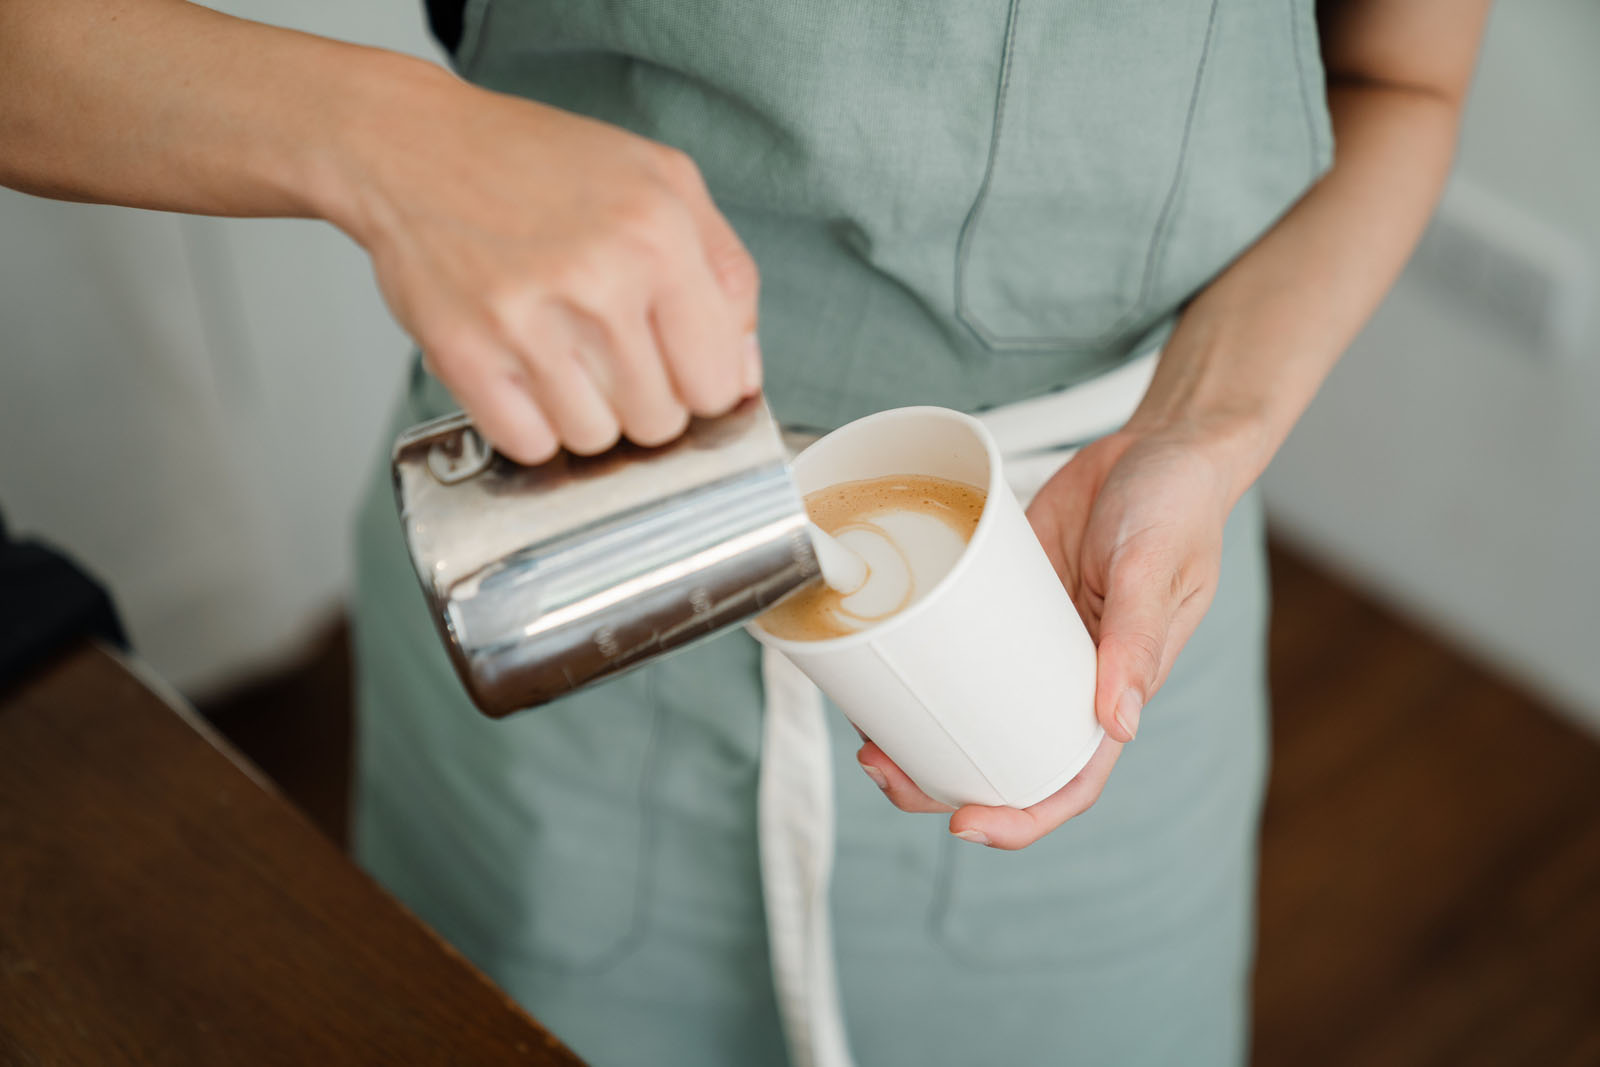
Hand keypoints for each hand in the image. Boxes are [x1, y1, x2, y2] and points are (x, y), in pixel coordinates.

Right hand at [330, 64, 760, 461]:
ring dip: (586, 414)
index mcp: (660, 236)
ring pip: (598, 440)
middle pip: (660, 422)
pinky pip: (529, 444)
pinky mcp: (466, 354)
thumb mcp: (664, 181)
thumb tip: (745, 376)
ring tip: (562, 356)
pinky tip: (523, 374)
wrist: (412, 146)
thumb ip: (727, 275)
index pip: (719, 384)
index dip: (701, 386)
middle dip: (643, 400)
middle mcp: (600, 280)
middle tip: (609, 352)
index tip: (675, 367)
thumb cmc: (541, 164)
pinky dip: (530, 425)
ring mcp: (528, 322)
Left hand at [856, 423, 1245, 848]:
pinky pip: (954, 645)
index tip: (964, 825)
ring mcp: (1029, 642)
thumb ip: (1138, 639)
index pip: (1071, 779)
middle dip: (938, 780)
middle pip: (1001, 756)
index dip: (1020, 816)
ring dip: (917, 732)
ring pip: (969, 709)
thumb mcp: (1156, 565)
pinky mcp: (999, 600)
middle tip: (879, 768)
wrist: (1157, 443)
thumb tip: (1118, 724)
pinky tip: (877, 663)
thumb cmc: (1179, 506)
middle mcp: (1067, 678)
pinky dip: (917, 662)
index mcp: (1115, 691)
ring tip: (864, 732)